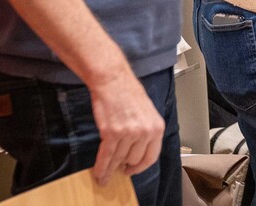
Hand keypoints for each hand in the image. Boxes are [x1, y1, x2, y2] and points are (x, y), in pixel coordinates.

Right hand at [89, 69, 164, 184]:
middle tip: (116, 167)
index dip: (140, 167)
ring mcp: (128, 133)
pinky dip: (101, 167)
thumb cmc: (128, 92)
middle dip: (124, 164)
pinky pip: (106, 156)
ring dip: (110, 169)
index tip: (133, 170)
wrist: (113, 80)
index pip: (151, 157)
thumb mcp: (147, 112)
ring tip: (104, 176)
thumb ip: (145, 131)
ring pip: (119, 160)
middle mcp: (145, 132)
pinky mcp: (112, 133)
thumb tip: (137, 151)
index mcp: (156, 127)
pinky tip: (99, 173)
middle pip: (134, 159)